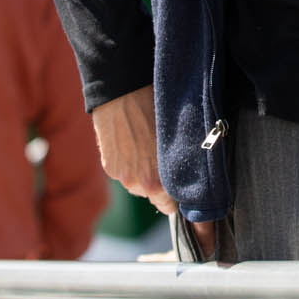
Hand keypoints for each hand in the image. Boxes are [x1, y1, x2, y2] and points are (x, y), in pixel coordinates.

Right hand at [91, 87, 172, 214]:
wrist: (122, 92)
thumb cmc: (156, 110)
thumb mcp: (176, 139)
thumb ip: (178, 164)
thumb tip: (189, 173)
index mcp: (157, 182)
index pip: (170, 207)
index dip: (176, 196)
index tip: (180, 186)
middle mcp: (137, 185)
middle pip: (152, 194)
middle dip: (158, 181)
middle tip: (162, 157)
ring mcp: (121, 176)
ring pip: (137, 183)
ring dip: (142, 172)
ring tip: (145, 146)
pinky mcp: (108, 166)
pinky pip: (124, 171)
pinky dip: (128, 163)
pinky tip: (132, 142)